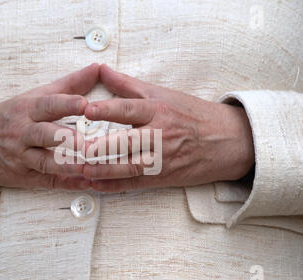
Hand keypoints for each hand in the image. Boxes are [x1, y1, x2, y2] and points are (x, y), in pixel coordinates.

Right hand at [0, 64, 99, 204]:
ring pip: (45, 162)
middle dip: (65, 138)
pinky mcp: (26, 177)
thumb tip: (98, 68)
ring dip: (68, 166)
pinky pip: (48, 182)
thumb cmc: (8, 117)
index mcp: (26, 110)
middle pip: (44, 135)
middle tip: (88, 142)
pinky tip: (86, 184)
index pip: (47, 105)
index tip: (85, 104)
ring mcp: (22, 158)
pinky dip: (67, 184)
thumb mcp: (33, 97)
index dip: (66, 104)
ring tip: (90, 168)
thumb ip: (69, 84)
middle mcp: (22, 134)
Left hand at [83, 64, 254, 191]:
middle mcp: (160, 136)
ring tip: (78, 170)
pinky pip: (134, 184)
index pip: (129, 109)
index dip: (106, 109)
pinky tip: (94, 185)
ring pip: (127, 168)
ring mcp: (161, 160)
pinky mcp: (162, 178)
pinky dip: (113, 186)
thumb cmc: (193, 114)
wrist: (228, 141)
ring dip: (101, 171)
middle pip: (125, 143)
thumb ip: (128, 85)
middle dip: (99, 147)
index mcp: (159, 111)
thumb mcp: (163, 94)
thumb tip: (101, 70)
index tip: (85, 109)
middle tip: (75, 149)